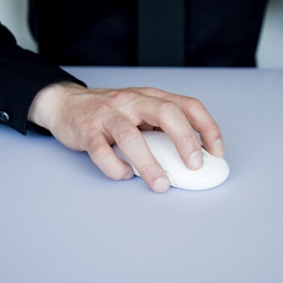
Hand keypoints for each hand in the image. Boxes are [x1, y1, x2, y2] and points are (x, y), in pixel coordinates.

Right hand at [28, 81, 224, 192]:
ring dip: (150, 164)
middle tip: (194, 166)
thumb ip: (161, 128)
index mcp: (150, 97)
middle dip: (185, 140)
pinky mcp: (87, 130)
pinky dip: (116, 169)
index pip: (187, 105)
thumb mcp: (140, 111)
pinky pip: (102, 153)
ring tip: (161, 184)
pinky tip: (124, 174)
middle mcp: (132, 101)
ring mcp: (108, 114)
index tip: (217, 151)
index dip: (207, 127)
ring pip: (131, 137)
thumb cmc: (110, 112)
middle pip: (165, 113)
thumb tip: (190, 155)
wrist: (66, 104)